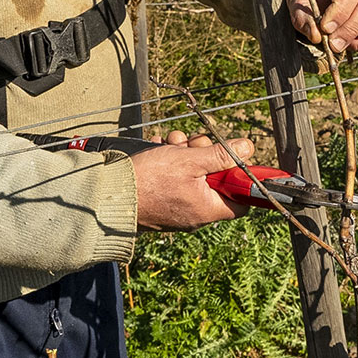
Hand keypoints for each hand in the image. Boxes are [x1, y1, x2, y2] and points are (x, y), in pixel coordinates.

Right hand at [133, 129, 253, 230]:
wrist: (110, 194)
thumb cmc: (149, 180)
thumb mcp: (188, 160)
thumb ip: (220, 155)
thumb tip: (247, 148)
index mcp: (207, 209)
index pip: (240, 200)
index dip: (238, 176)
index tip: (230, 158)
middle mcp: (195, 215)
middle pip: (214, 181)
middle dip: (205, 155)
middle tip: (192, 143)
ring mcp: (178, 210)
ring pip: (193, 176)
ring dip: (185, 154)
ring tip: (171, 142)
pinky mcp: (163, 203)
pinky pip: (175, 181)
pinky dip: (171, 162)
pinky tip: (160, 148)